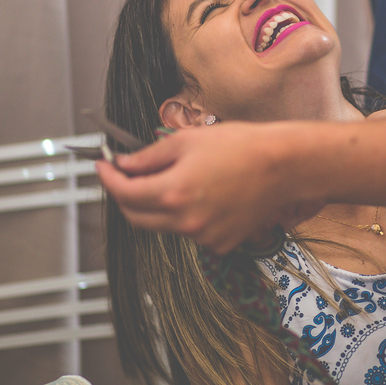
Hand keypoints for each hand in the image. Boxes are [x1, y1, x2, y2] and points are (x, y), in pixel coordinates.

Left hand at [95, 121, 323, 252]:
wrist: (283, 167)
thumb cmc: (242, 147)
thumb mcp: (187, 140)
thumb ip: (149, 156)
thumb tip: (124, 164)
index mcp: (174, 193)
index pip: (124, 193)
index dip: (108, 179)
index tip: (103, 166)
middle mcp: (185, 221)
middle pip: (136, 217)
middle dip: (125, 196)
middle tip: (125, 174)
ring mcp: (203, 236)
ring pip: (163, 225)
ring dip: (156, 205)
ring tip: (174, 178)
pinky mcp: (219, 244)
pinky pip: (189, 232)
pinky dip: (183, 215)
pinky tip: (201, 194)